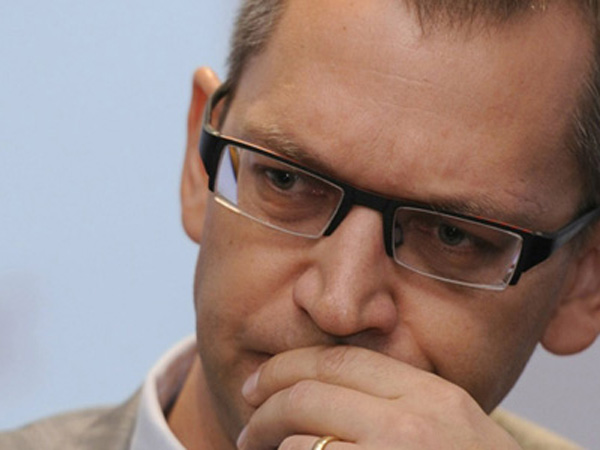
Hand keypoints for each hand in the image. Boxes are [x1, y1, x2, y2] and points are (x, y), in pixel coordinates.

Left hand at [236, 346, 520, 448]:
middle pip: (310, 396)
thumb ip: (400, 401)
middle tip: (248, 427)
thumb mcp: (453, 427)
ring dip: (272, 448)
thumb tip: (322, 390)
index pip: (342, 360)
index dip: (288, 367)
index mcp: (433, 396)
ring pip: (301, 444)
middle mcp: (414, 425)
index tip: (259, 382)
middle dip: (265, 408)